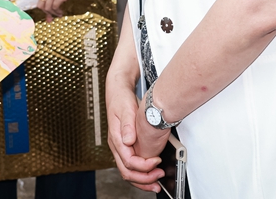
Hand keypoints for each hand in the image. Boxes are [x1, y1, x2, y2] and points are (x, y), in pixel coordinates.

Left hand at [36, 0, 88, 17]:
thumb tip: (47, 16)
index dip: (42, 6)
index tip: (46, 10)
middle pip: (40, 4)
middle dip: (46, 11)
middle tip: (51, 14)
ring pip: (47, 8)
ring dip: (53, 13)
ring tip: (58, 13)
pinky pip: (55, 8)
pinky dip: (57, 12)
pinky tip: (61, 12)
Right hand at [106, 72, 164, 191]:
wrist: (118, 93)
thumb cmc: (121, 100)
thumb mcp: (126, 109)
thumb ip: (127, 125)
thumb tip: (128, 141)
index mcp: (116, 139)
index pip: (129, 161)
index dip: (144, 166)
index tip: (157, 161)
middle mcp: (117, 146)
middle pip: (127, 172)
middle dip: (144, 179)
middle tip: (159, 178)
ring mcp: (120, 148)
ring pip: (128, 172)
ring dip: (142, 181)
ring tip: (156, 183)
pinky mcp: (126, 147)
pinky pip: (131, 166)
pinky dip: (141, 174)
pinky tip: (151, 174)